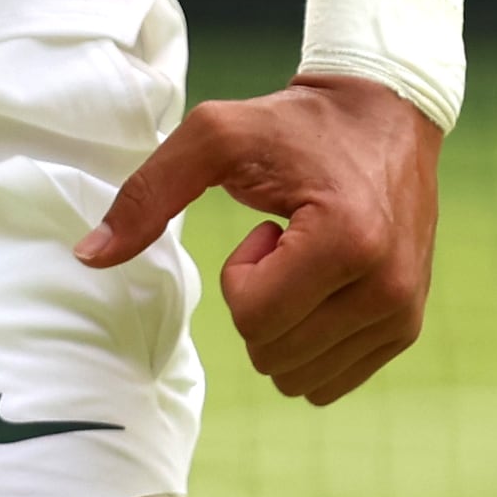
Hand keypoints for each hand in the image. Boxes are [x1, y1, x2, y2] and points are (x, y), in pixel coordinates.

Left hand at [73, 74, 440, 406]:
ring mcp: (403, 313)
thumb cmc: (295, 125)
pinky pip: (332, 382)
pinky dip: (311, 343)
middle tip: (286, 240)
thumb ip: (147, 195)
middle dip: (259, 302)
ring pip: (300, 380)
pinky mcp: (407, 326)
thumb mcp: (215, 138)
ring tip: (307, 259)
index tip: (266, 227)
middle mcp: (388, 287)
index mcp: (348, 242)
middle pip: (274, 355)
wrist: (385, 113)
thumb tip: (88, 257)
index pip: (254, 320)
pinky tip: (325, 282)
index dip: (240, 276)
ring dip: (285, 324)